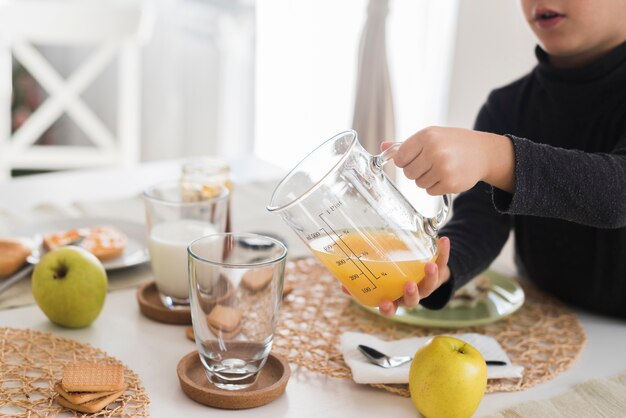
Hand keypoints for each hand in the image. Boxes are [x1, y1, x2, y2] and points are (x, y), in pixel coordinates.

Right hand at [340, 236, 450, 316]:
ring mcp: (427, 284)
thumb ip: (362, 282)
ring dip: (431, 275)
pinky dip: (443, 251)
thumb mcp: (377, 280)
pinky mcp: (439, 271)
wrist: (421, 269)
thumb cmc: (394, 275)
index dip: (389, 308)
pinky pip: (443, 262)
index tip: (385, 303)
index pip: (392, 308)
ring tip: (429, 265)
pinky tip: (443, 240)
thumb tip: (341, 283)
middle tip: (409, 285)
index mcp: (396, 298)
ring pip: (431, 284)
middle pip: (413, 300)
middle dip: (411, 294)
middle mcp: (412, 294)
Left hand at [382, 127, 514, 193]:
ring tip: (441, 168)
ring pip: (418, 183)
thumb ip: (406, 144)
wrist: (483, 152)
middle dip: (416, 171)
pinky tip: (447, 176)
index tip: (414, 158)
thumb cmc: (454, 143)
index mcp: (427, 136)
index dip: (405, 161)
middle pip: (408, 173)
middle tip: (430, 163)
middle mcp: (435, 151)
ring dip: (426, 179)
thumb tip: (383, 146)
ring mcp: (443, 168)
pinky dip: (436, 187)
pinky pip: (430, 191)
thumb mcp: (431, 136)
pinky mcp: (450, 183)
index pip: (400, 157)